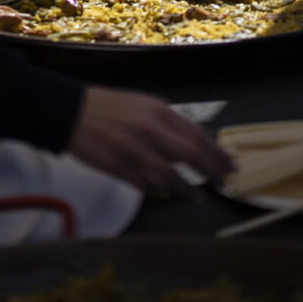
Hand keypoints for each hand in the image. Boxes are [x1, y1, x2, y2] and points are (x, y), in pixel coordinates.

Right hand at [68, 87, 234, 198]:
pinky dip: (158, 191)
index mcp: (158, 111)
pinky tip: (165, 194)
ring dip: (187, 189)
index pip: (197, 135)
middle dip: (211, 172)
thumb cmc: (111, 108)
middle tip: (222, 183)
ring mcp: (132, 150)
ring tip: (197, 196)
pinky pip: (144, 185)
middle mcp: (149, 129)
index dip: (217, 154)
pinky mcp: (116, 166)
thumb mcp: (145, 106)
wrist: (72, 110)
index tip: (230, 165)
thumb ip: (169, 124)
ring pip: (169, 176)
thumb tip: (196, 143)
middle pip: (190, 155)